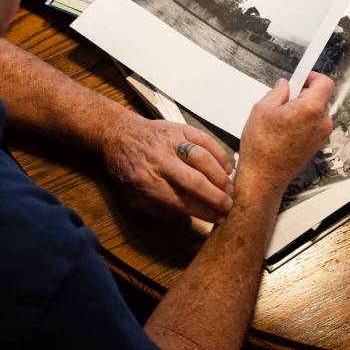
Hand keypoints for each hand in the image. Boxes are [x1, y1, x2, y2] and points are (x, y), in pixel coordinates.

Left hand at [101, 111, 234, 223]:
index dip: (204, 211)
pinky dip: (220, 154)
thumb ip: (160, 211)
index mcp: (146, 182)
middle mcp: (159, 161)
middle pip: (194, 181)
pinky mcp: (180, 127)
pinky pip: (205, 140)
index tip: (220, 218)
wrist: (119, 134)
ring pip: (202, 158)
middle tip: (230, 206)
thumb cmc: (127, 169)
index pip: (181, 201)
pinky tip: (227, 168)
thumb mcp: (133, 198)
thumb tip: (189, 221)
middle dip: (216, 196)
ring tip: (231, 189)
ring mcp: (171, 141)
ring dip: (220, 175)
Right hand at [237, 72, 334, 195]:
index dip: (312, 77)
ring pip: (316, 112)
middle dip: (303, 94)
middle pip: (320, 97)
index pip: (325, 82)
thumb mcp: (262, 109)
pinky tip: (284, 130)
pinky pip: (313, 125)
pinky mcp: (317, 145)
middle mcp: (321, 122)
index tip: (300, 78)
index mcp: (311, 108)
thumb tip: (285, 85)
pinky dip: (302, 122)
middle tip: (284, 99)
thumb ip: (278, 92)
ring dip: (302, 109)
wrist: (263, 177)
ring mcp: (321, 136)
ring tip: (280, 118)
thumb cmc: (262, 147)